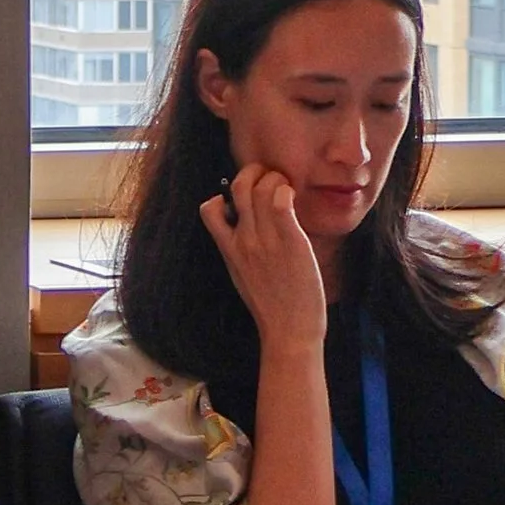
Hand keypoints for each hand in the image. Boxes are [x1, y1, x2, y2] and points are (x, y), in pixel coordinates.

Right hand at [197, 164, 328, 360]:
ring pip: (261, 187)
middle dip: (256, 172)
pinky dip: (287, 191)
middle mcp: (244, 241)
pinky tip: (295, 202)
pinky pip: (281, 201)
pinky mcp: (290, 242)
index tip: (246, 200)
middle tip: (273, 181)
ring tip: (288, 192)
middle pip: (239, 185)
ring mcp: (265, 240)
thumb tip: (245, 230)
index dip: (225, 194)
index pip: (209, 207)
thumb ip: (240, 251)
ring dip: (276, 179)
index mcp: (230, 249)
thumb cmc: (272, 307)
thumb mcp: (243, 276)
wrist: (289, 333)